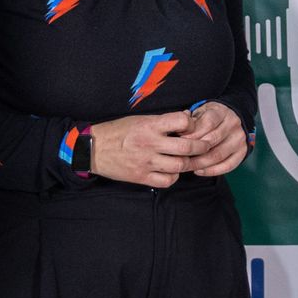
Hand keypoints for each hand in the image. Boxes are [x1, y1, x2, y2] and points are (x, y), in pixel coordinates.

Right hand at [86, 111, 205, 187]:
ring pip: (179, 166)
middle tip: (204, 146)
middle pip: (186, 147)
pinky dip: (174, 177)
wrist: (93, 149)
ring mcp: (146, 162)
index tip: (192, 126)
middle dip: (201, 147)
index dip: (192, 123)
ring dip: (188, 163)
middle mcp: (150, 143)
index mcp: (150, 125)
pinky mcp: (141, 177)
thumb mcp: (140, 119)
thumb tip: (187, 117)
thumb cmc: (118, 131)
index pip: (182, 121)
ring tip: (188, 159)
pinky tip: (172, 171)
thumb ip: (163, 120)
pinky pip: (167, 180)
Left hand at [180, 102, 248, 176]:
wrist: (232, 119)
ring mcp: (239, 138)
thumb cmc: (211, 118)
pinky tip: (199, 171)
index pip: (208, 123)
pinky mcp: (243, 151)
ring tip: (187, 166)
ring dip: (200, 164)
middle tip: (180, 158)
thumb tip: (179, 131)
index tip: (179, 141)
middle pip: (212, 140)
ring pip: (218, 155)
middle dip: (194, 151)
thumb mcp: (201, 112)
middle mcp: (233, 124)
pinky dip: (212, 171)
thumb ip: (191, 121)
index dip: (192, 134)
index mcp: (222, 112)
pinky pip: (228, 166)